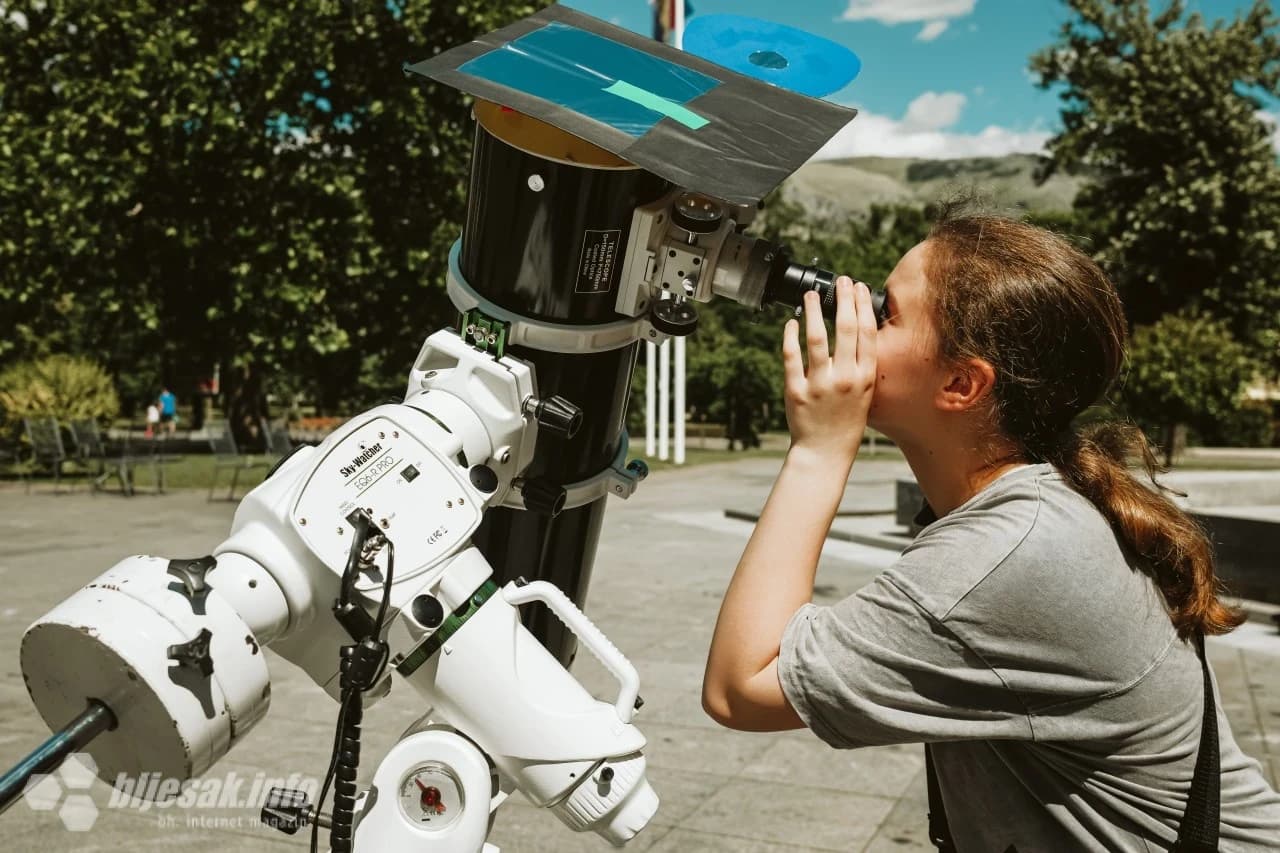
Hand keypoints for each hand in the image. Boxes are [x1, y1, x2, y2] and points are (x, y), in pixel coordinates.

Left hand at [781, 276, 876, 461]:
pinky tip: (791, 323)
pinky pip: (791, 357)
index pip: (867, 334)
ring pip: (817, 339)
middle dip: (845, 300)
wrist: (825, 451)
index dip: (864, 307)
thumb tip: (856, 332)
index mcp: (865, 378)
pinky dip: (790, 336)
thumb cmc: (846, 421)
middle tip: (841, 281)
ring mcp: (820, 385)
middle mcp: (845, 379)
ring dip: (814, 312)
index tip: (861, 288)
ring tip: (810, 295)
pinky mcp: (797, 391)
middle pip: (846, 330)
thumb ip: (860, 365)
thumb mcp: (864, 393)